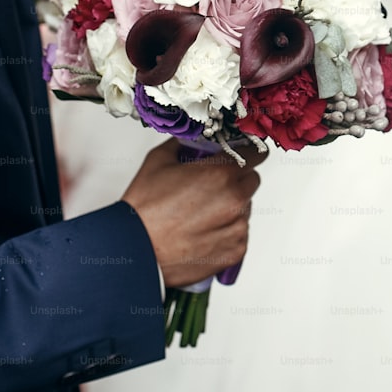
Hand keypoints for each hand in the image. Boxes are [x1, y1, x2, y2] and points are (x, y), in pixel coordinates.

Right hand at [121, 139, 264, 287]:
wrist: (135, 252)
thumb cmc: (144, 211)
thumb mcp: (158, 161)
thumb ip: (183, 144)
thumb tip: (192, 140)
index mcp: (220, 174)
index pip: (256, 155)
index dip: (247, 154)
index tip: (242, 157)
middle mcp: (233, 200)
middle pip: (252, 181)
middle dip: (236, 180)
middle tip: (212, 186)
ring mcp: (237, 228)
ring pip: (246, 209)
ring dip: (231, 207)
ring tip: (201, 214)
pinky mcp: (235, 251)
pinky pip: (240, 234)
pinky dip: (227, 232)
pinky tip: (203, 232)